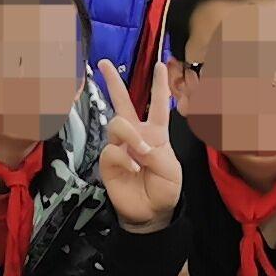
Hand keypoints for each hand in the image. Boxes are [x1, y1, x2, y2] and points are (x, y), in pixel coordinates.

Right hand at [94, 58, 183, 230]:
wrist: (152, 212)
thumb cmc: (165, 188)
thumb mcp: (171, 168)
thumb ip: (156, 151)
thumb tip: (137, 144)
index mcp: (155, 132)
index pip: (157, 104)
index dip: (159, 85)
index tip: (159, 65)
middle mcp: (135, 135)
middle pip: (122, 103)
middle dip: (112, 82)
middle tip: (103, 63)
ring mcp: (120, 147)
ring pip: (117, 124)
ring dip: (130, 135)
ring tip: (141, 153)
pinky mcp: (108, 161)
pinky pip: (111, 151)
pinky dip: (123, 158)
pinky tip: (132, 169)